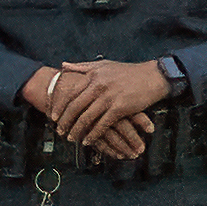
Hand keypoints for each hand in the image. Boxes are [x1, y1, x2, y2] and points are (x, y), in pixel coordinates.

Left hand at [25, 61, 167, 158]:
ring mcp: (108, 97)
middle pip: (75, 107)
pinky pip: (102, 125)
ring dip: (77, 130)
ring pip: (86, 118)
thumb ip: (81, 66)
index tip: (54, 116)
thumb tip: (62, 66)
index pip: (70, 93)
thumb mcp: (103, 65)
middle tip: (59, 131)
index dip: (60, 107)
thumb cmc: (127, 71)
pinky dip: (93, 135)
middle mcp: (98, 86)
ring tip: (71, 138)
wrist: (152, 77)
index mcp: (92, 75)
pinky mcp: (119, 108)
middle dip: (65, 121)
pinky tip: (88, 141)